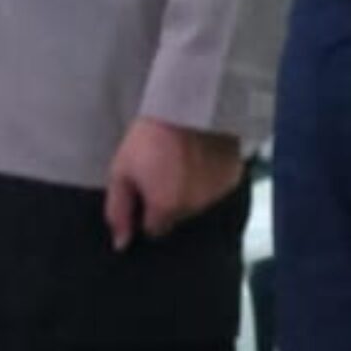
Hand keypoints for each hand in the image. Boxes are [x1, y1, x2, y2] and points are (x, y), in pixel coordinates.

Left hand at [102, 117, 245, 246]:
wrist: (188, 105)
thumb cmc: (149, 138)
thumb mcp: (121, 173)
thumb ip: (118, 212)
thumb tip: (122, 244)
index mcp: (165, 208)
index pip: (154, 228)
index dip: (147, 210)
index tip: (145, 189)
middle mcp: (192, 207)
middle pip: (176, 217)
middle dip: (168, 201)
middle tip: (162, 171)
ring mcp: (215, 194)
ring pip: (196, 204)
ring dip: (189, 191)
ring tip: (181, 162)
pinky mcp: (231, 178)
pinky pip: (215, 190)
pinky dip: (207, 180)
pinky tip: (200, 159)